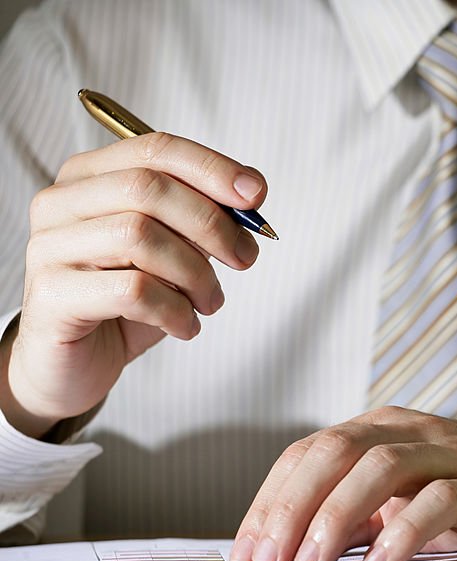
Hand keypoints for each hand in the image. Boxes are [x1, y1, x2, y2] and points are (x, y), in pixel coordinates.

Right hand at [0, 132, 266, 437]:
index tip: (257, 196)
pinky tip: (185, 326)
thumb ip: (204, 214)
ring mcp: (49, 247)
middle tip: (245, 258)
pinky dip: (175, 310)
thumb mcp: (174, 250)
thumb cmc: (128, 301)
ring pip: (139, 236)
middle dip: (212, 224)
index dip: (212, 169)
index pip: (155, 150)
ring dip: (196, 274)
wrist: (76, 363)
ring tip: (210, 302)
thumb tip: (252, 190)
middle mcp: (61, 203)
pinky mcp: (51, 296)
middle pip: (148, 188)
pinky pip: (131, 290)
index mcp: (89, 176)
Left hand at [230, 407, 456, 560]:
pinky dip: (403, 531)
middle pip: (335, 450)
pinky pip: (438, 499)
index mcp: (383, 428)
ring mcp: (449, 453)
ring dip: (335, 517)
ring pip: (379, 468)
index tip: (248, 549)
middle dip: (292, 506)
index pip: (310, 451)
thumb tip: (289, 548)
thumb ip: (357, 510)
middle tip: (269, 560)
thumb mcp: (404, 496)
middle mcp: (410, 430)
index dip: (271, 498)